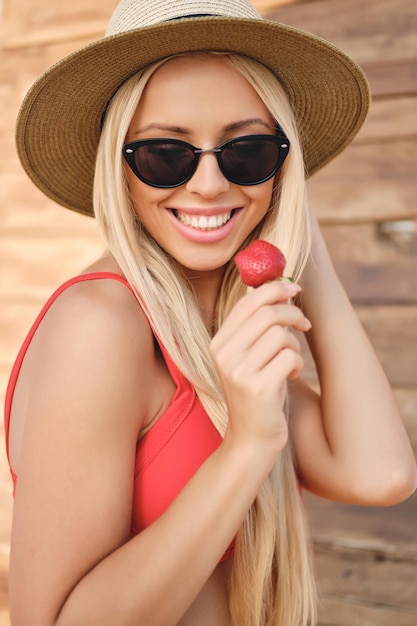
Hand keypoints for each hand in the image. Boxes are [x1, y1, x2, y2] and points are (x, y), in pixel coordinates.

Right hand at [210, 281, 310, 453]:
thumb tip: (282, 290)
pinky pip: (290, 356)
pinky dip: (297, 364)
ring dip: (295, 345)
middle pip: (267, 314)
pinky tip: (291, 376)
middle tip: (305, 325)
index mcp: (218, 343)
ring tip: (291, 361)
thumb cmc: (256, 393)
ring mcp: (239, 371)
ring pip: (281, 335)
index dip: (274, 289)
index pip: (247, 302)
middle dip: (293, 314)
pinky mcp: (258, 388)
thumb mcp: (249, 357)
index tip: (294, 289)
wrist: (250, 439)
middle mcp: (224, 355)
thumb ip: (258, 327)